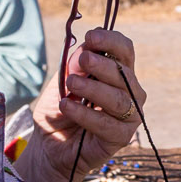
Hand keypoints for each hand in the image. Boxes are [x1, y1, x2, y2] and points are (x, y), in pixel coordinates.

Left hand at [32, 26, 144, 181]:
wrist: (51, 146)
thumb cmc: (61, 109)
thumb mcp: (62, 82)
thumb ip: (74, 67)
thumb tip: (85, 50)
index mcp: (118, 72)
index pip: (125, 51)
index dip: (112, 41)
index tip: (92, 36)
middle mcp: (130, 92)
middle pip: (124, 73)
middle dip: (102, 64)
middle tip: (82, 59)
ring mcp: (129, 115)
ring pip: (119, 98)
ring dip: (93, 88)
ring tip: (70, 84)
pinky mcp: (122, 137)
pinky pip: (107, 123)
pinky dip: (85, 114)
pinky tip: (66, 106)